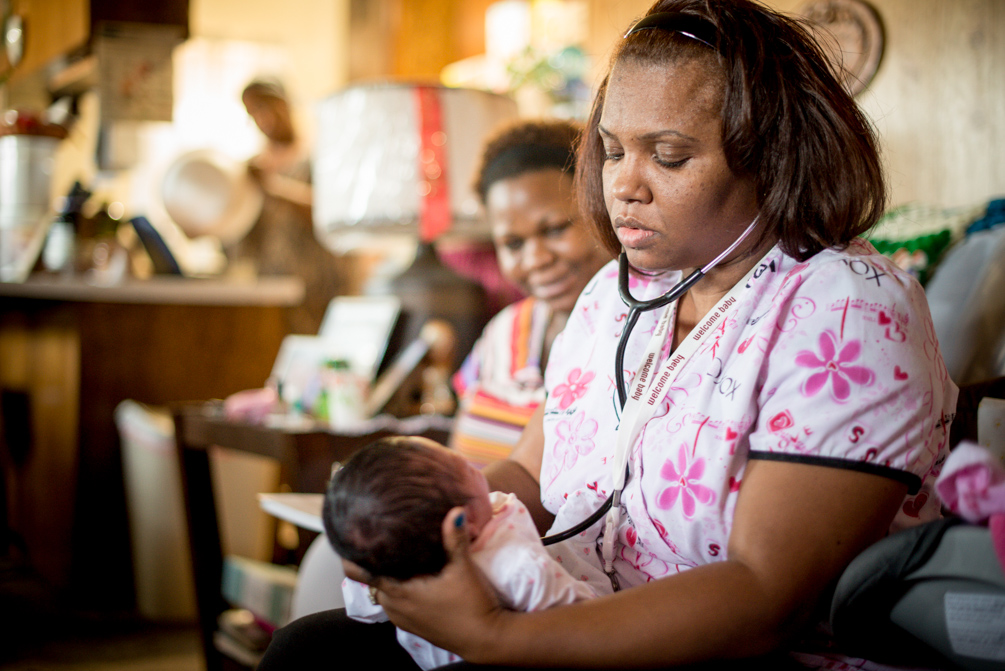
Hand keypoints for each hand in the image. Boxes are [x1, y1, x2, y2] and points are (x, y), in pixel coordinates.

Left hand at [361, 507, 508, 660]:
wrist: (486, 639)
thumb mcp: (463, 568)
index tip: (353, 536)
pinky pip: (396, 602)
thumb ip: (455, 538)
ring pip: (384, 591)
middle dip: (374, 561)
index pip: (360, 572)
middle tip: (382, 537)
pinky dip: (398, 588)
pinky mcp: (414, 625)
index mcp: (398, 591)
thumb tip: (455, 510)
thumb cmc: (472, 604)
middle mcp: (394, 607)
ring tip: (397, 553)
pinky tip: (413, 576)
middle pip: (371, 579)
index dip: (353, 554)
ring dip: (388, 576)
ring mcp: (402, 619)